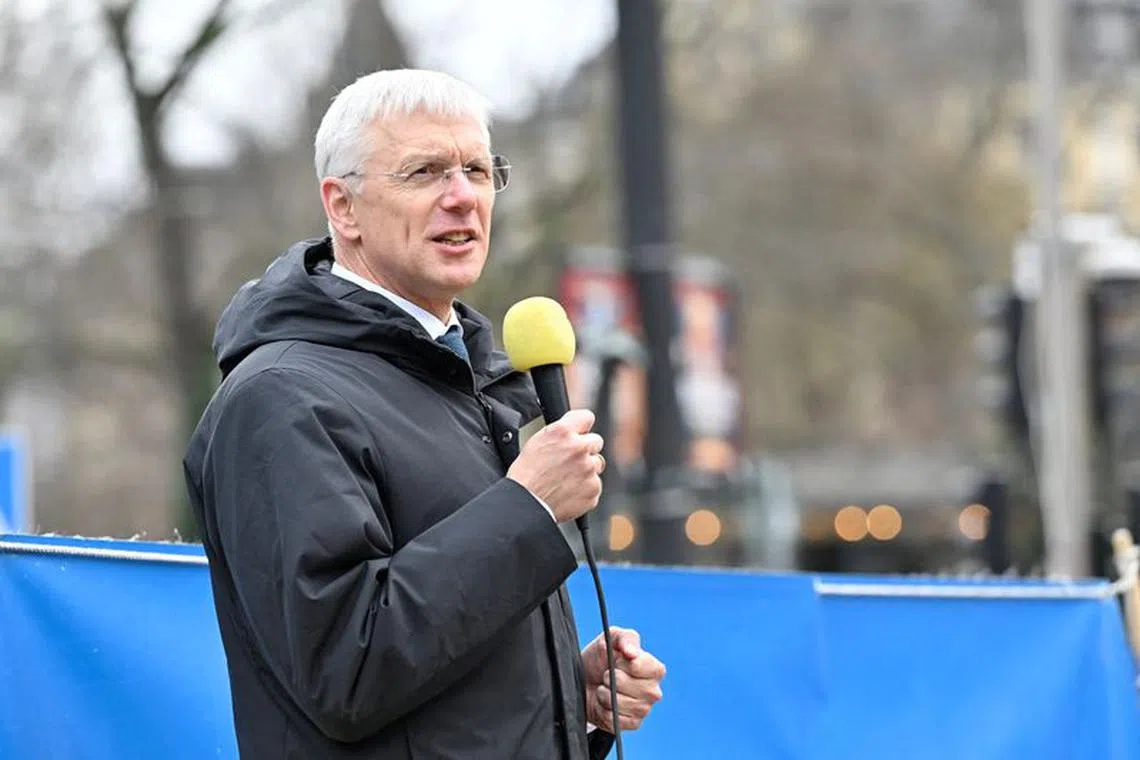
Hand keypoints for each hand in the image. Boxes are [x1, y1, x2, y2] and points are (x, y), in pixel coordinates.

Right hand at [507, 409, 604, 523]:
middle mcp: (579, 448)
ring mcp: (588, 469)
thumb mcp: (537, 441)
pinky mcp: (593, 489)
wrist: (526, 503)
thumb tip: (575, 429)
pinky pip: (595, 485)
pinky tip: (568, 491)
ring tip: (566, 479)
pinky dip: (585, 489)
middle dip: (586, 449)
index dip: (582, 426)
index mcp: (563, 432)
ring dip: (586, 470)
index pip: (586, 417)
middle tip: (569, 461)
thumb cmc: (527, 474)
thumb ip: (561, 432)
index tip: (580, 432)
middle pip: (595, 442)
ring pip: (597, 464)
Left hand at [581, 627, 664, 732]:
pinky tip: (604, 704)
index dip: (623, 663)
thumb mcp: (611, 639)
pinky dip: (603, 710)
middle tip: (607, 675)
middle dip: (611, 679)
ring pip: (619, 703)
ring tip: (604, 689)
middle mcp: (653, 691)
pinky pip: (614, 719)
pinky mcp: (632, 725)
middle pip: (629, 686)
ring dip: (605, 694)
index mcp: (654, 669)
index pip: (640, 666)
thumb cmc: (601, 658)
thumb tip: (632, 652)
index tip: (616, 660)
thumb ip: (625, 639)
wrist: (585, 680)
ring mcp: (643, 710)